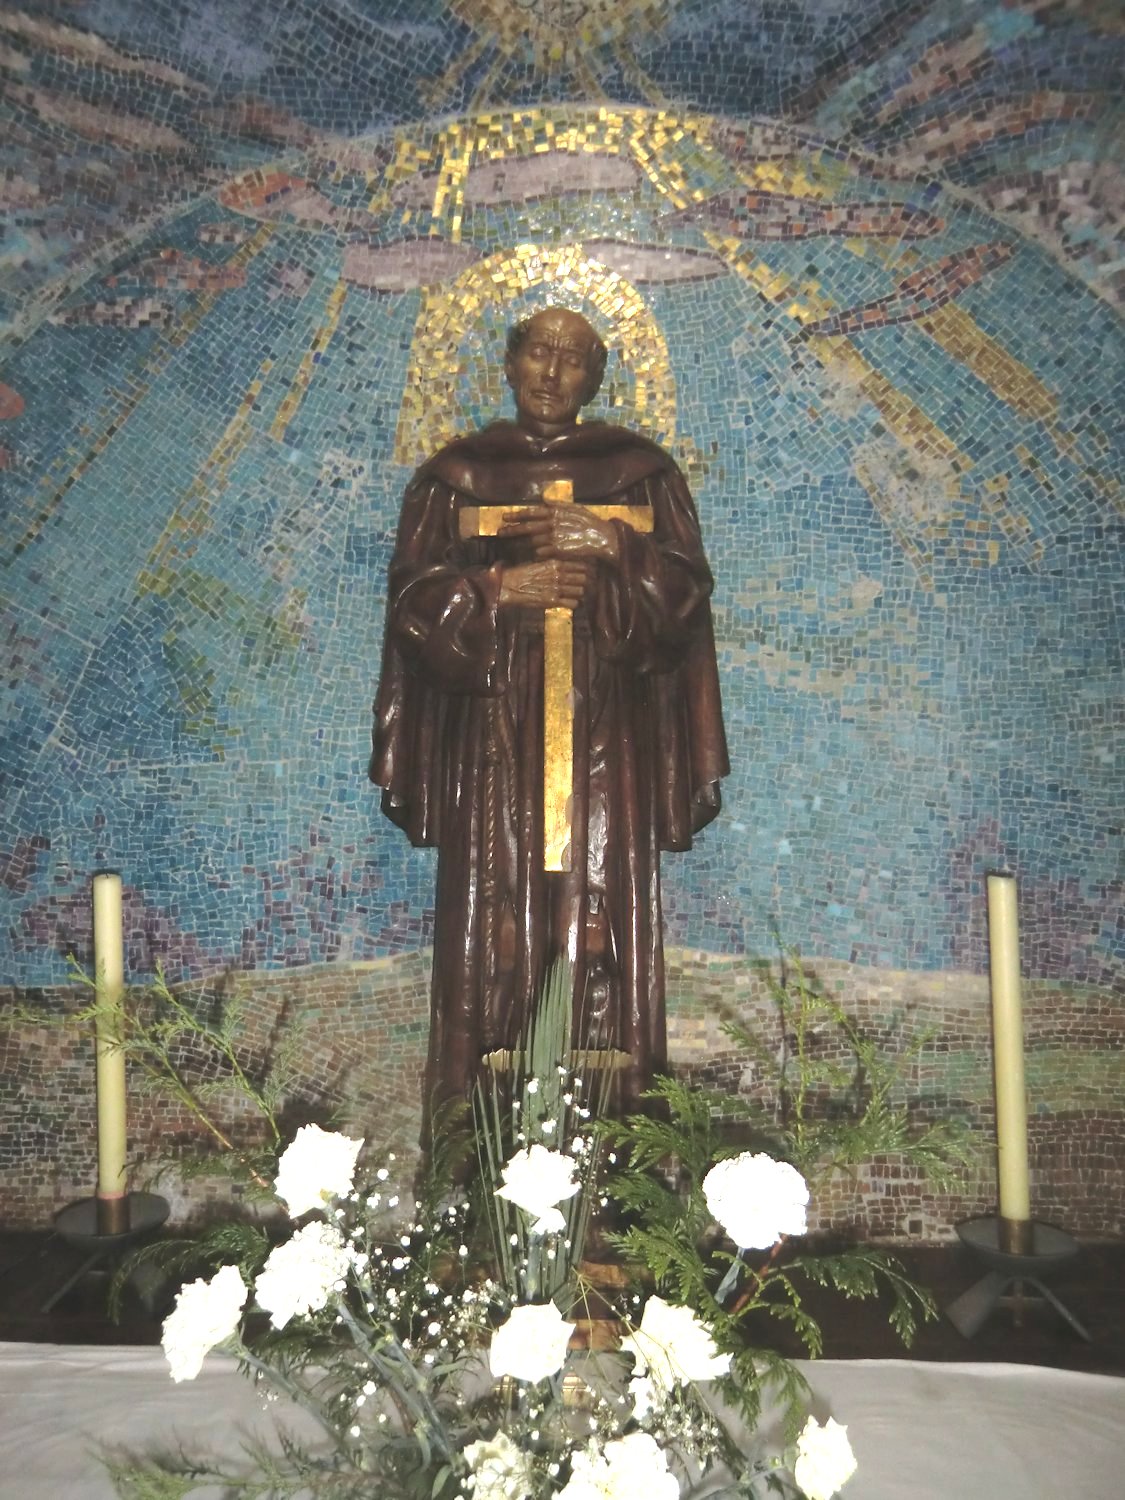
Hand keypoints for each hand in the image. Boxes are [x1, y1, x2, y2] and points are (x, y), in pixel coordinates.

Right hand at [499, 559, 589, 609]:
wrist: (508, 585)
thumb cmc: (521, 574)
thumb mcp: (539, 563)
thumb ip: (553, 565)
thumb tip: (564, 567)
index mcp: (556, 563)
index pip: (581, 566)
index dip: (584, 571)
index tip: (584, 574)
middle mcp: (559, 575)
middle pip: (583, 578)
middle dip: (582, 582)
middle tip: (580, 585)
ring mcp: (557, 588)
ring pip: (580, 591)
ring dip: (577, 593)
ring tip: (573, 594)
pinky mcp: (552, 601)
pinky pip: (572, 603)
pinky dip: (572, 604)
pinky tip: (567, 602)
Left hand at [500, 504, 618, 563]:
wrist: (601, 538)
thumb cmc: (590, 523)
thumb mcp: (575, 508)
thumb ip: (558, 505)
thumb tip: (545, 500)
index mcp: (555, 512)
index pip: (530, 512)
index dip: (516, 515)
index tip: (504, 517)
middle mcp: (552, 523)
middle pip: (526, 527)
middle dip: (511, 530)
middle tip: (500, 533)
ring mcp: (553, 537)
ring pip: (533, 542)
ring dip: (528, 544)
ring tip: (520, 547)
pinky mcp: (556, 550)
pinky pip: (541, 553)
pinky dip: (539, 554)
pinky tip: (540, 555)